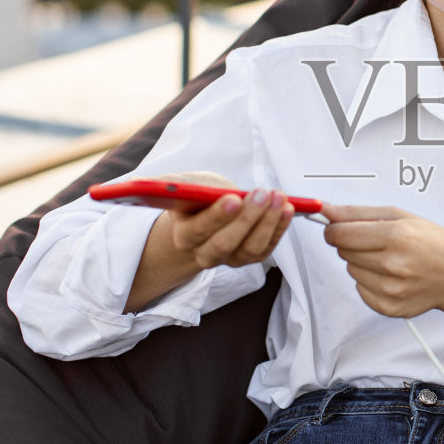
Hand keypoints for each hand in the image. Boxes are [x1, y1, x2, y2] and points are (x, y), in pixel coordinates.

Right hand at [158, 172, 294, 270]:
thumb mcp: (184, 185)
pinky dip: (279, 228)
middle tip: (263, 193)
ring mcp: (229, 259)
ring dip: (268, 222)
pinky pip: (267, 248)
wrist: (207, 213)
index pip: (199, 230)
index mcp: (184, 236)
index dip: (217, 216)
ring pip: (251, 248)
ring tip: (278, 197)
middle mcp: (204, 253)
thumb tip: (157, 184)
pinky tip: (286, 209)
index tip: (234, 198)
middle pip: (225, 244)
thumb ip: (171, 185)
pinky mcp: (250, 257)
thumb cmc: (196, 196)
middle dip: (247, 218)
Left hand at [321, 203, 443, 319]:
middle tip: (377, 242)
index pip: (340, 234)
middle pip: (343, 251)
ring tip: (389, 260)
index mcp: (397, 236)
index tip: (339, 227)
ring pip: (350, 269)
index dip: (334, 228)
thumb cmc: (432, 243)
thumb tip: (327, 211)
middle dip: (353, 243)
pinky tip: (391, 276)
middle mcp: (393, 265)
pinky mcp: (388, 306)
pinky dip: (369, 281)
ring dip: (362, 262)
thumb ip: (359, 213)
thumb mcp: (401, 216)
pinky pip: (360, 288)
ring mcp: (390, 289)